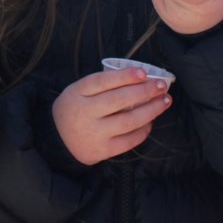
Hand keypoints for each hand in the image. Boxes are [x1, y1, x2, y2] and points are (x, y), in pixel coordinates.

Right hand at [52, 68, 171, 165]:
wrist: (58, 140)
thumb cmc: (75, 109)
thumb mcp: (78, 91)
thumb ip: (101, 85)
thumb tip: (139, 78)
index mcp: (77, 94)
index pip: (101, 81)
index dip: (124, 76)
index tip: (143, 72)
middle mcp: (85, 113)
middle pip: (118, 100)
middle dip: (144, 91)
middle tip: (161, 86)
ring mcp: (94, 133)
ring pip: (128, 121)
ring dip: (150, 110)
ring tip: (164, 101)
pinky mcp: (103, 150)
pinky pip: (129, 140)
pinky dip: (143, 130)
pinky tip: (151, 121)